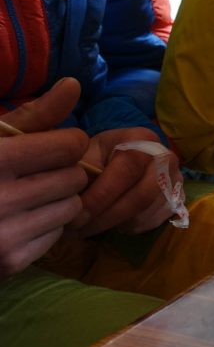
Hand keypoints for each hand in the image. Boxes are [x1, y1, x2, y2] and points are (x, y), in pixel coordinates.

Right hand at [0, 78, 88, 276]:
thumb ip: (33, 114)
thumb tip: (74, 84)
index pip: (69, 145)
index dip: (65, 142)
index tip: (51, 145)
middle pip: (75, 176)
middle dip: (64, 171)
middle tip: (38, 172)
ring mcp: (5, 234)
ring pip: (72, 207)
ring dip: (60, 199)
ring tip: (31, 195)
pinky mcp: (10, 262)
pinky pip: (58, 235)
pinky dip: (47, 226)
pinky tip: (21, 219)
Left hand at [66, 127, 180, 235]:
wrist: (121, 157)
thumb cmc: (99, 156)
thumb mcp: (86, 156)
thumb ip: (81, 174)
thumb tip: (73, 200)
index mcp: (142, 140)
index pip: (126, 171)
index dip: (100, 197)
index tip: (75, 216)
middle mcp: (166, 158)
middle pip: (142, 197)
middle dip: (107, 217)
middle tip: (80, 230)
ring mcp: (176, 179)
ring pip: (146, 213)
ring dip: (115, 224)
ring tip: (90, 226)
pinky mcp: (178, 198)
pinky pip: (154, 222)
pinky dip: (130, 227)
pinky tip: (113, 220)